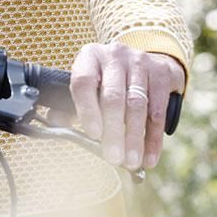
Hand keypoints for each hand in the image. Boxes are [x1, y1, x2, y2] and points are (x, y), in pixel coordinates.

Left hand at [69, 43, 184, 171]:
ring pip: (137, 105)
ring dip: (134, 138)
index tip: (92, 134)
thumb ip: (70, 105)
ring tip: (131, 161)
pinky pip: (158, 110)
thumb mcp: (88, 85)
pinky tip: (149, 156)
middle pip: (113, 97)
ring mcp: (140, 61)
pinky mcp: (161, 72)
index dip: (87, 109)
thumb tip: (55, 122)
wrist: (144, 63)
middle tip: (112, 157)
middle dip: (113, 131)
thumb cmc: (108, 80)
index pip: (84, 82)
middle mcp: (114, 56)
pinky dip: (153, 138)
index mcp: (90, 57)